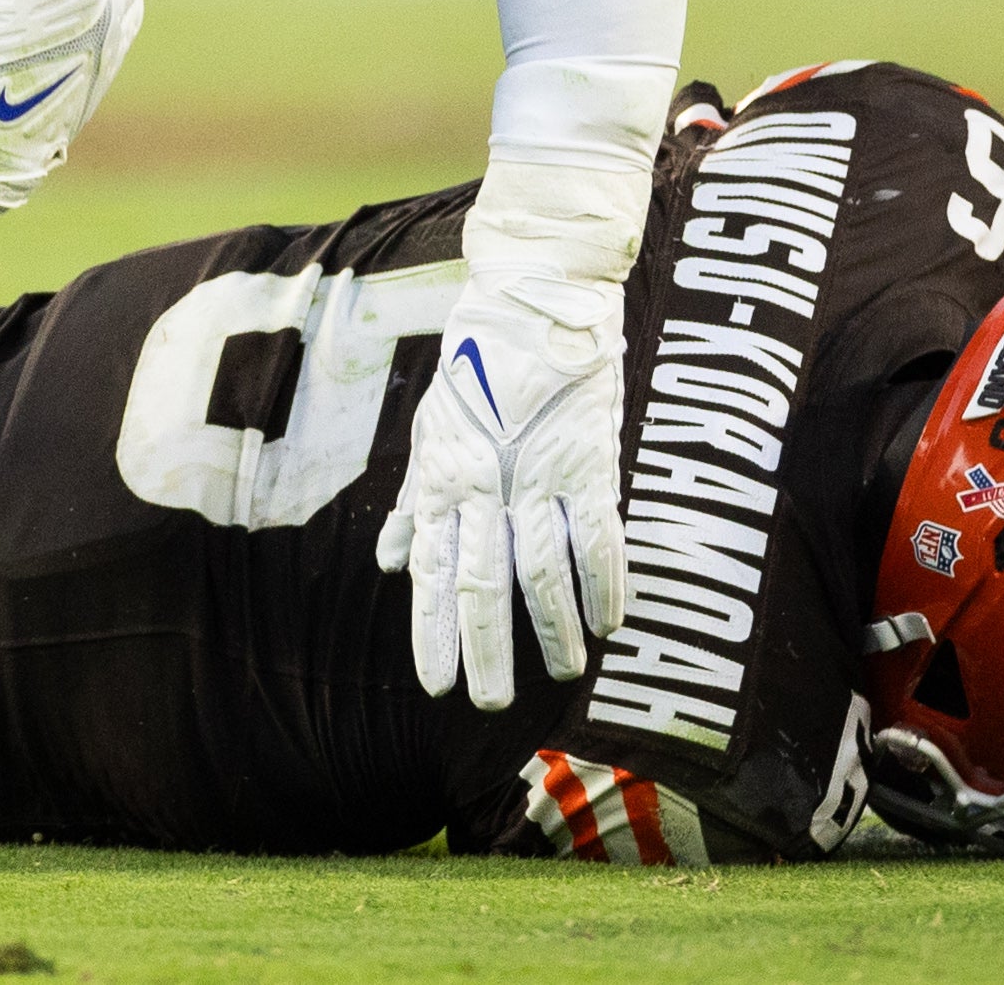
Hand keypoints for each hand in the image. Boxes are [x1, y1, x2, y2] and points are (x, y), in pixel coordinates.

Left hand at [379, 272, 628, 708]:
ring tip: (562, 673)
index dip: (434, 632)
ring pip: (543, 568)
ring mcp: (538, 474)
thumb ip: (416, 503)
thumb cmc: (476, 368)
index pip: (435, 573)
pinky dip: (604, 581)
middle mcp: (486, 484)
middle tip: (490, 703)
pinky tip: (611, 621)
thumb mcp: (431, 433)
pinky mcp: (588, 458)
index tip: (435, 685)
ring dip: (553, 627)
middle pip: (484, 582)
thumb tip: (392, 564)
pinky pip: (598, 534)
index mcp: (443, 480)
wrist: (530, 299)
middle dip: (486, 649)